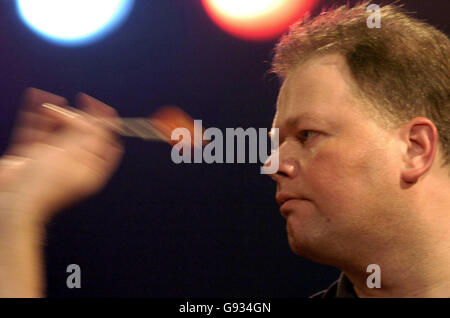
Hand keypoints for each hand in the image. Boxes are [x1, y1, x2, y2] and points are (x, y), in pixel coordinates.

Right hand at [0, 88, 123, 225]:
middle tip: (68, 113)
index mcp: (92, 169)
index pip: (105, 142)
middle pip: (82, 133)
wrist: (12, 202)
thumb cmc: (44, 185)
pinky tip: (38, 100)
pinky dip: (37, 116)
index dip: (105, 123)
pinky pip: (36, 131)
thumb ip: (88, 135)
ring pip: (58, 130)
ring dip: (56, 114)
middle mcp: (74, 164)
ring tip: (52, 105)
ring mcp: (52, 160)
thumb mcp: (73, 155)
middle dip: (76, 118)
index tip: (101, 107)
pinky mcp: (31, 156)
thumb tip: (104, 121)